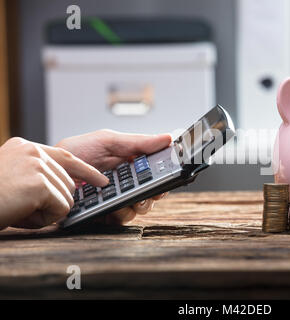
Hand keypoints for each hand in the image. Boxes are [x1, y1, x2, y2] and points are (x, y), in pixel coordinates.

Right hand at [0, 137, 107, 229]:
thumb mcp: (12, 179)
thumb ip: (37, 177)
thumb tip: (68, 188)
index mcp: (24, 147)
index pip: (66, 156)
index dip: (86, 170)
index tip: (101, 180)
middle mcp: (32, 151)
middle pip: (68, 183)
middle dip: (52, 202)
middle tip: (21, 207)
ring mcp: (36, 164)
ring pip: (67, 198)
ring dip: (46, 212)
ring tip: (18, 209)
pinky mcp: (39, 182)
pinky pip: (61, 209)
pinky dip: (43, 220)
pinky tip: (21, 214)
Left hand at [55, 129, 171, 224]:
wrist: (49, 171)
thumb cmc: (76, 152)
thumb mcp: (108, 141)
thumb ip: (139, 142)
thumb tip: (168, 138)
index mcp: (131, 163)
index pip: (157, 170)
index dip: (165, 173)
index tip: (168, 174)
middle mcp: (127, 181)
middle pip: (153, 191)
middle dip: (155, 192)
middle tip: (150, 190)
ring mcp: (117, 198)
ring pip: (141, 207)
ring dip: (139, 205)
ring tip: (129, 199)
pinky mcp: (106, 213)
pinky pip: (122, 219)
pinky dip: (121, 215)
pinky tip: (113, 208)